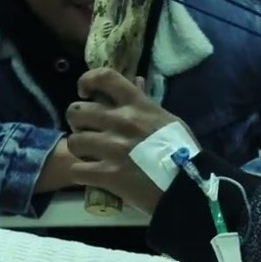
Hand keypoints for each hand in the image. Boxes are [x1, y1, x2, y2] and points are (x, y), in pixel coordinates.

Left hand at [64, 68, 192, 212]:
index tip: (84, 92)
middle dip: (78, 122)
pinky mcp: (106, 174)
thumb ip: (144, 101)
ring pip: (73, 142)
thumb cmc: (182, 149)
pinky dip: (80, 174)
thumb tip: (135, 81)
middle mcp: (120, 121)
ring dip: (79, 150)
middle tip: (88, 131)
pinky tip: (90, 175)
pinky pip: (75, 169)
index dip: (88, 80)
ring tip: (90, 156)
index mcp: (137, 104)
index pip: (104, 77)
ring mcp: (111, 148)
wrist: (187, 184)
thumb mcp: (166, 119)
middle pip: (76, 112)